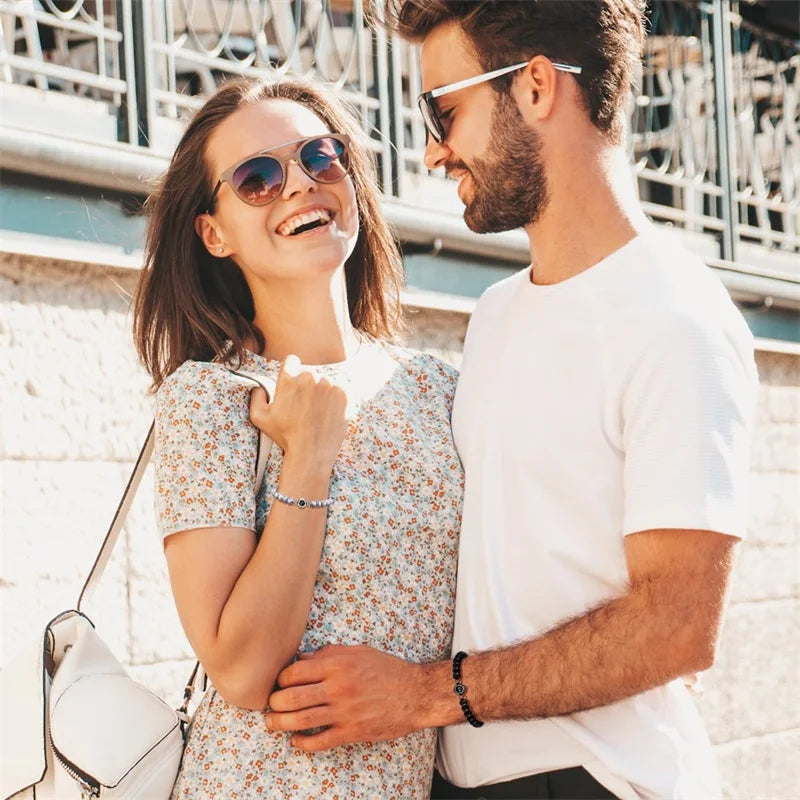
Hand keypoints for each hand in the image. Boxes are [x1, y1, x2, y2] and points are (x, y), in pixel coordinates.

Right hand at [249, 355, 347, 466]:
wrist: (312, 453)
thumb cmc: (285, 436)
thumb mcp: (260, 418)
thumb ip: (256, 397)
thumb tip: (259, 387)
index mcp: (289, 380)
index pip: (291, 361)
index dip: (291, 372)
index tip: (294, 385)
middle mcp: (309, 378)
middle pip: (309, 373)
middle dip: (307, 385)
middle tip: (306, 406)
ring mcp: (329, 384)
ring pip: (326, 381)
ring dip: (323, 392)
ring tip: (319, 412)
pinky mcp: (345, 393)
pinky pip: (340, 389)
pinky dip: (336, 399)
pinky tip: (330, 413)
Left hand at [264, 645, 427, 751]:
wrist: (416, 693)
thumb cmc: (388, 669)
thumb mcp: (359, 652)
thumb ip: (329, 653)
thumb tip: (303, 658)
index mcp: (338, 664)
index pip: (295, 672)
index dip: (281, 679)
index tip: (278, 684)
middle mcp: (338, 687)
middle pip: (292, 697)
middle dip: (275, 703)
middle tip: (270, 705)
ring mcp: (344, 711)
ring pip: (301, 721)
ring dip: (280, 723)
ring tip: (271, 723)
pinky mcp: (352, 732)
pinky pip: (320, 741)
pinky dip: (303, 744)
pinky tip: (296, 741)